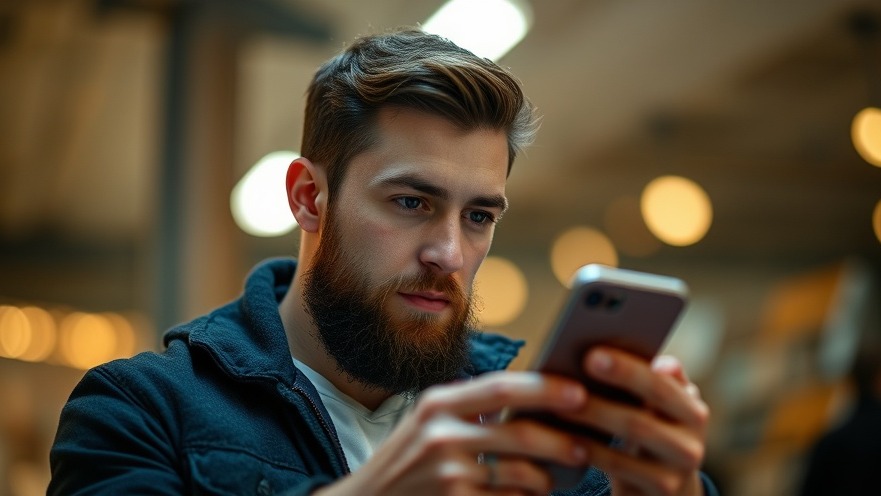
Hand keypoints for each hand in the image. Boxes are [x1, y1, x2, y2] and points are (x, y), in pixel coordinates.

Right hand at [315, 372, 591, 495]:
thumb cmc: (407, 463)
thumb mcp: (428, 423)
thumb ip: (472, 409)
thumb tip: (537, 401)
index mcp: (439, 403)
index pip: (503, 386)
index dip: (546, 389)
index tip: (580, 391)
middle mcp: (441, 434)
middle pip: (521, 434)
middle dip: (562, 441)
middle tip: (585, 446)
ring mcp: (448, 474)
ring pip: (522, 475)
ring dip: (547, 479)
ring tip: (554, 478)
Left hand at [566, 348, 708, 495]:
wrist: (660, 488)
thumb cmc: (647, 433)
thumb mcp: (654, 408)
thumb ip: (648, 379)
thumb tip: (626, 353)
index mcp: (690, 408)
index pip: (661, 384)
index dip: (628, 370)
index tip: (592, 355)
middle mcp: (691, 438)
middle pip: (643, 414)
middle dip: (601, 398)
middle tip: (565, 383)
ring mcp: (678, 468)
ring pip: (631, 437)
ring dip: (592, 419)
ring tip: (558, 408)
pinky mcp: (662, 489)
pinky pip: (621, 467)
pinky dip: (592, 451)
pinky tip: (566, 440)